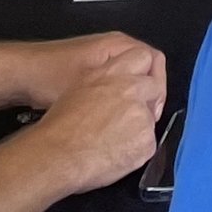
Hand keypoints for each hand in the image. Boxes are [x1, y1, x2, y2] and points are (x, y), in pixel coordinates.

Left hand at [7, 30, 167, 118]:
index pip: (155, 62)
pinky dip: (119, 97)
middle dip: (147, 95)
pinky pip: (117, 82)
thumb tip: (140, 113)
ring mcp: (103, 59)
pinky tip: (110, 115)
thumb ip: (119, 95)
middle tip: (143, 120)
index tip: (152, 113)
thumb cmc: (52, 76)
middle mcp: (114, 47)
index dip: (158, 89)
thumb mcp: (89, 86)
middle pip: (146, 69)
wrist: (23, 73)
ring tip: (128, 121)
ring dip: (132, 98)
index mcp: (119, 45)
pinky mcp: (92, 70)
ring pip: (131, 78)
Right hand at [28, 48, 165, 193]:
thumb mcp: (80, 87)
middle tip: (129, 118)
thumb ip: (105, 81)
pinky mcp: (145, 140)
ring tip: (114, 141)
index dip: (145, 73)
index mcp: (114, 71)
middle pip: (154, 88)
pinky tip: (116, 154)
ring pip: (150, 119)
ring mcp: (141, 114)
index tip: (141, 85)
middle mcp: (132, 88)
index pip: (145, 57)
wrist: (57, 153)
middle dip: (146, 102)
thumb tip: (115, 87)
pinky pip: (149, 144)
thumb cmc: (59, 125)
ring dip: (138, 128)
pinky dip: (137, 150)